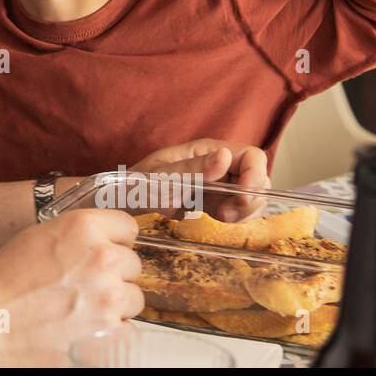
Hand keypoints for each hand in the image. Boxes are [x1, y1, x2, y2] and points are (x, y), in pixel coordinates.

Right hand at [0, 209, 143, 366]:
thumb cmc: (4, 282)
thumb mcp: (37, 237)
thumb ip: (76, 234)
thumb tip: (105, 240)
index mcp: (83, 227)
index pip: (128, 227)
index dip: (115, 240)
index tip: (106, 250)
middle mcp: (102, 258)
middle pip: (133, 264)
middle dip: (114, 274)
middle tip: (85, 285)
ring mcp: (109, 298)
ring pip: (134, 298)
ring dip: (115, 303)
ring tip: (82, 309)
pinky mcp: (111, 334)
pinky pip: (126, 328)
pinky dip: (110, 331)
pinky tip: (83, 328)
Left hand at [129, 139, 269, 221]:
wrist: (118, 207)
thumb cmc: (132, 186)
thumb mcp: (157, 178)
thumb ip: (190, 170)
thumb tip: (225, 157)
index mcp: (207, 151)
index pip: (252, 156)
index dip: (256, 175)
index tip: (243, 197)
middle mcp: (217, 166)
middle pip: (258, 177)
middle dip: (251, 198)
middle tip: (227, 214)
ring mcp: (217, 186)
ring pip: (253, 196)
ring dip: (246, 211)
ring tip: (221, 219)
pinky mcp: (215, 206)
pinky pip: (239, 211)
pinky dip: (238, 220)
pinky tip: (219, 223)